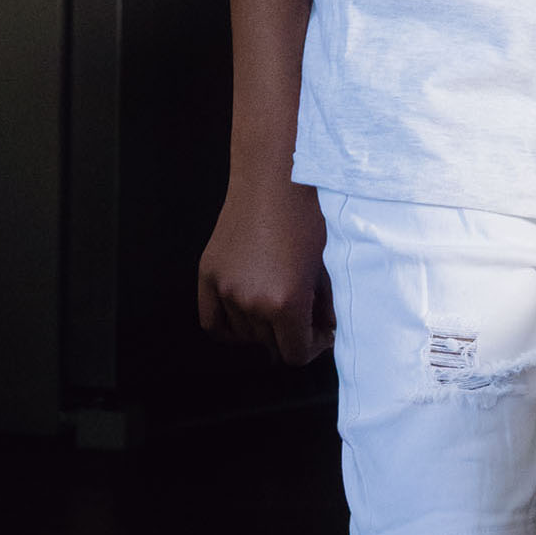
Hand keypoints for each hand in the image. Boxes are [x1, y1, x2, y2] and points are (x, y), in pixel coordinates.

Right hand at [198, 174, 333, 363]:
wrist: (276, 180)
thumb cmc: (310, 218)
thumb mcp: (328, 268)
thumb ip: (326, 307)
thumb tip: (326, 332)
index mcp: (285, 302)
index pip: (295, 354)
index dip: (312, 348)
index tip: (321, 334)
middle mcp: (250, 302)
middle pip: (270, 346)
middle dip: (292, 336)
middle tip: (307, 318)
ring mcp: (225, 289)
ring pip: (243, 335)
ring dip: (264, 329)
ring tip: (281, 307)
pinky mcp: (207, 274)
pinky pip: (212, 321)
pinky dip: (230, 327)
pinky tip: (249, 316)